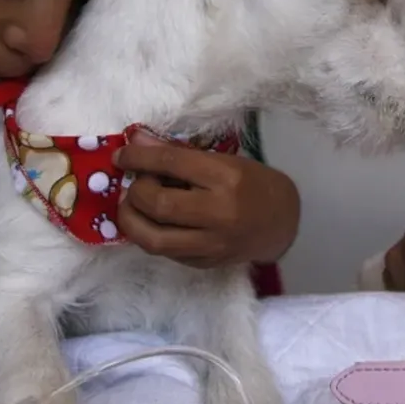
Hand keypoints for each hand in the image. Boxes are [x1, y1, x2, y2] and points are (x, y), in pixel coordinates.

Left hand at [112, 130, 299, 266]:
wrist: (283, 222)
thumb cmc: (250, 183)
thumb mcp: (220, 160)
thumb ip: (176, 153)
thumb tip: (136, 140)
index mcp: (225, 178)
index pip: (171, 163)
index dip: (139, 158)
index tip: (121, 156)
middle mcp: (219, 214)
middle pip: (159, 205)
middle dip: (136, 192)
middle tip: (135, 184)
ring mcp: (212, 244)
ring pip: (155, 240)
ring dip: (132, 220)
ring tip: (132, 205)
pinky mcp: (205, 263)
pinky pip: (165, 253)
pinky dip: (148, 234)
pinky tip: (148, 221)